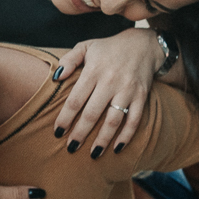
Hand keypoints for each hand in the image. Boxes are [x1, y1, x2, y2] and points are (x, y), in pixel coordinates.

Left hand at [52, 28, 161, 155]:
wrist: (143, 44)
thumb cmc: (108, 49)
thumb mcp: (86, 46)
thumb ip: (69, 60)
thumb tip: (56, 77)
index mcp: (93, 70)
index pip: (75, 99)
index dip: (65, 118)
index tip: (57, 132)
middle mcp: (110, 81)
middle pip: (93, 113)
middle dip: (81, 133)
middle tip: (71, 148)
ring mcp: (127, 90)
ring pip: (114, 120)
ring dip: (103, 139)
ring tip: (93, 154)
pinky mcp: (141, 96)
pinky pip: (134, 120)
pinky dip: (127, 136)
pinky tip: (117, 148)